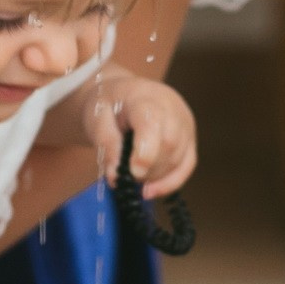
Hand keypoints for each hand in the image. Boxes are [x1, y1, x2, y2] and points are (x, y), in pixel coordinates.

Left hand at [84, 71, 196, 199]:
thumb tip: (116, 177)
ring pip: (180, 158)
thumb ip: (106, 145)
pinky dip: (170, 182)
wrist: (121, 93)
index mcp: (144, 97)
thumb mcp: (95, 118)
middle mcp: (172, 108)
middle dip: (149, 169)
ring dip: (157, 177)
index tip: (133, 173)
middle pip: (170, 143)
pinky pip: (187, 165)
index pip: (153, 123)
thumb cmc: (107, 103)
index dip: (146, 152)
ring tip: (134, 180)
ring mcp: (184, 123)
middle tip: (126, 177)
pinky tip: (152, 190)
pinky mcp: (189, 137)